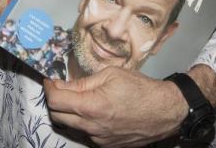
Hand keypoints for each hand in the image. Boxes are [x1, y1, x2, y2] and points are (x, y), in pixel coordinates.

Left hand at [44, 66, 184, 146]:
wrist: (165, 111)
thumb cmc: (141, 89)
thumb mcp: (110, 75)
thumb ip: (82, 82)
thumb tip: (61, 84)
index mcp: (92, 106)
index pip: (55, 101)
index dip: (49, 88)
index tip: (50, 81)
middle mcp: (93, 127)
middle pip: (58, 116)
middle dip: (55, 101)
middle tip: (61, 88)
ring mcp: (99, 139)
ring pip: (71, 126)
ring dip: (69, 112)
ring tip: (79, 98)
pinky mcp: (106, 145)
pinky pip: (86, 133)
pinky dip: (83, 122)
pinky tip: (94, 111)